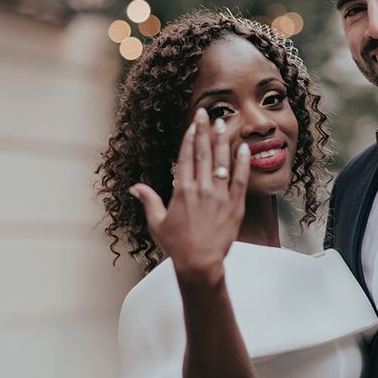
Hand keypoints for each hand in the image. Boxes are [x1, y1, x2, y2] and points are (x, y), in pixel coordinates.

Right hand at [130, 108, 249, 279]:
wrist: (200, 264)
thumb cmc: (177, 245)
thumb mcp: (157, 223)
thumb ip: (148, 201)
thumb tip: (134, 188)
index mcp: (182, 191)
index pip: (186, 158)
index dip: (189, 139)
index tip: (192, 124)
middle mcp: (201, 189)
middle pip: (203, 154)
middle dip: (204, 131)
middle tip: (206, 113)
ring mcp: (219, 196)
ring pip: (222, 162)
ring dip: (222, 141)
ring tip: (224, 123)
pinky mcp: (235, 205)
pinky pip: (241, 180)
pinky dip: (243, 163)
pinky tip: (244, 148)